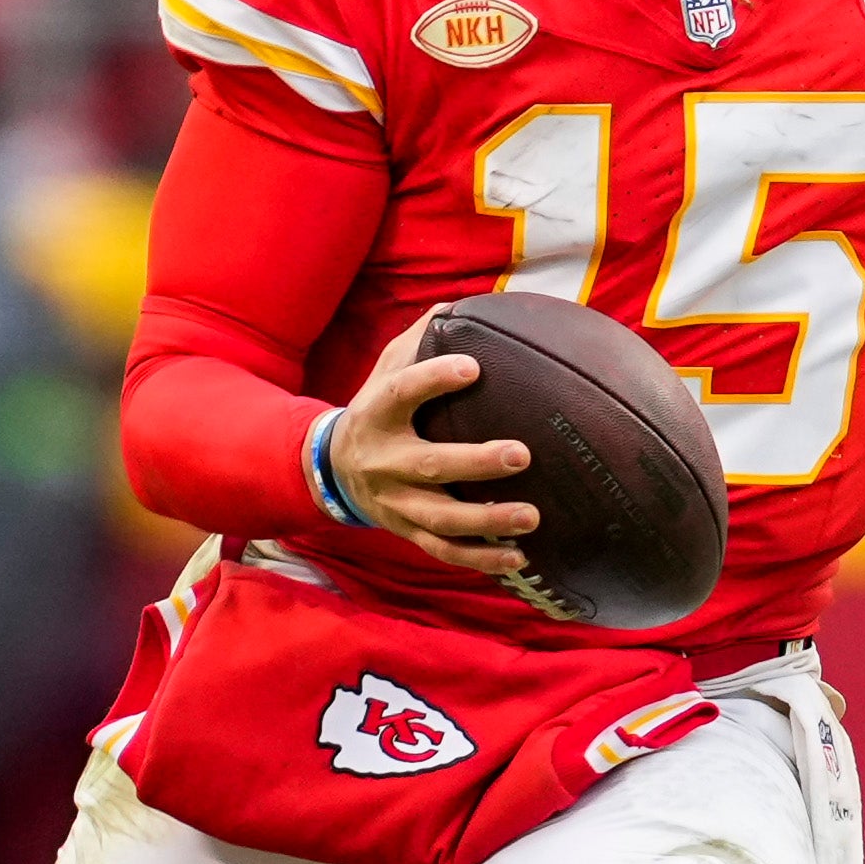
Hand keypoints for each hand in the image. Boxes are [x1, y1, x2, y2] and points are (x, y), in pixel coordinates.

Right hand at [324, 323, 538, 581]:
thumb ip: (420, 339)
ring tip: (532, 516)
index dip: (432, 380)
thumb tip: (463, 305)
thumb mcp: (385, 369)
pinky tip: (518, 555)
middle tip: (523, 454)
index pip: (402, 394)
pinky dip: (481, 558)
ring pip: (442, 517)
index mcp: (378, 414)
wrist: (332, 470)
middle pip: (431, 465)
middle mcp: (385, 461)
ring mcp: (397, 502)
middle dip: (476, 463)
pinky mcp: (408, 532)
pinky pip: (445, 550)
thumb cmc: (378, 409)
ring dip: (487, 520)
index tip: (473, 367)